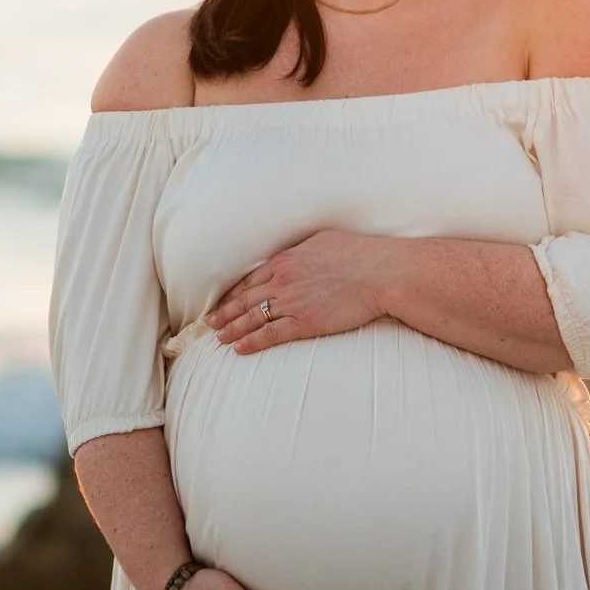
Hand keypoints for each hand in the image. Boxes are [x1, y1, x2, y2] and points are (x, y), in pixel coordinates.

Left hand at [208, 229, 389, 354]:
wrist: (380, 272)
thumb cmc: (358, 253)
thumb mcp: (322, 240)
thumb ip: (302, 250)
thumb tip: (296, 253)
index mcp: (284, 260)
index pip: (249, 281)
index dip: (233, 294)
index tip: (223, 303)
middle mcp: (281, 281)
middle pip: (244, 300)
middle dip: (225, 313)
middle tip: (210, 323)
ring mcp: (291, 302)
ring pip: (252, 318)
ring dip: (233, 330)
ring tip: (220, 339)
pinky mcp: (304, 322)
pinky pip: (270, 335)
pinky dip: (252, 342)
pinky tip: (239, 349)